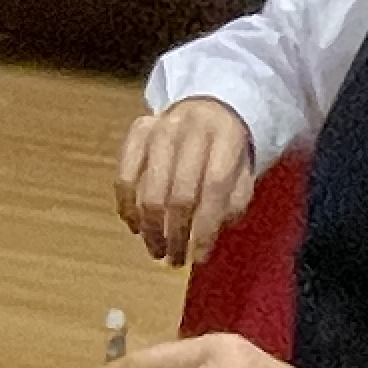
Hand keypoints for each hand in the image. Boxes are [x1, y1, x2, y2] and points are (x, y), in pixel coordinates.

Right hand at [115, 98, 254, 265]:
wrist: (207, 107)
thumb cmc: (225, 150)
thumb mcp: (242, 172)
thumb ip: (234, 201)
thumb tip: (212, 230)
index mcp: (224, 134)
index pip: (213, 188)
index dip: (205, 228)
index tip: (199, 257)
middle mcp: (191, 126)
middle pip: (179, 194)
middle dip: (176, 235)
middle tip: (176, 260)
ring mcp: (160, 127)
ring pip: (149, 191)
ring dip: (151, 230)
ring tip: (157, 251)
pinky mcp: (138, 132)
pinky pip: (125, 177)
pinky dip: (127, 208)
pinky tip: (136, 228)